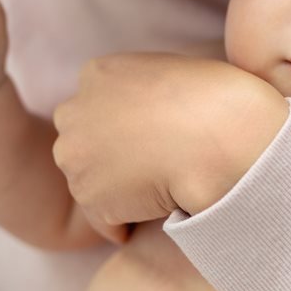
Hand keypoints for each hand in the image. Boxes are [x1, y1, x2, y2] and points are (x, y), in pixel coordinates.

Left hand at [52, 54, 287, 230]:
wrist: (216, 135)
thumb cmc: (211, 99)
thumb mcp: (168, 70)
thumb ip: (140, 88)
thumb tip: (142, 111)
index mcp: (97, 74)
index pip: (96, 105)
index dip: (126, 123)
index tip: (154, 132)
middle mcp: (74, 113)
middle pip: (83, 142)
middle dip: (108, 155)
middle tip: (153, 161)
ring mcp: (75, 156)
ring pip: (91, 181)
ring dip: (119, 188)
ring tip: (161, 183)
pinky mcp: (89, 197)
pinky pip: (106, 219)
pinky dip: (128, 220)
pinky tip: (159, 206)